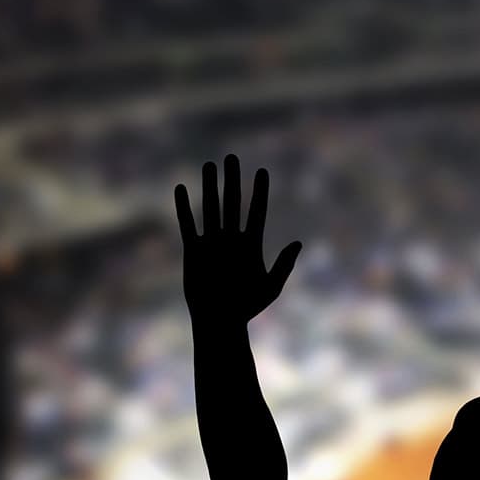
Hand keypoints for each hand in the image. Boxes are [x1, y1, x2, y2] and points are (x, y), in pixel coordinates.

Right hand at [175, 155, 300, 328]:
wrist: (219, 321)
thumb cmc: (247, 307)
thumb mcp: (270, 286)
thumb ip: (283, 264)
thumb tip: (298, 244)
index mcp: (251, 245)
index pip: (257, 212)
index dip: (259, 192)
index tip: (262, 172)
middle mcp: (231, 239)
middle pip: (233, 203)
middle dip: (233, 180)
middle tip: (233, 157)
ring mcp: (212, 243)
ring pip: (211, 208)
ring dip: (210, 187)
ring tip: (210, 165)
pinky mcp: (193, 251)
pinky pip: (188, 224)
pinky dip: (184, 207)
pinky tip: (181, 189)